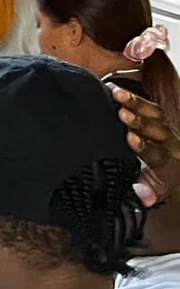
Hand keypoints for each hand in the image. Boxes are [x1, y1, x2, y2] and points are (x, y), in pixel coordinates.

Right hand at [113, 84, 177, 206]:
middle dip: (139, 121)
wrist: (178, 168)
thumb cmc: (162, 180)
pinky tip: (114, 89)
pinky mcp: (159, 118)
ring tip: (116, 93)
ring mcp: (166, 129)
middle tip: (122, 113)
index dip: (144, 146)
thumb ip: (147, 193)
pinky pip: (149, 105)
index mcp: (168, 163)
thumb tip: (143, 199)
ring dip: (134, 103)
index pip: (156, 154)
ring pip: (153, 113)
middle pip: (155, 129)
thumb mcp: (156, 191)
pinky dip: (132, 97)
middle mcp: (170, 143)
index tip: (130, 138)